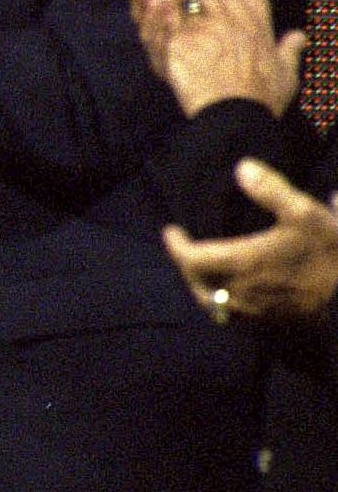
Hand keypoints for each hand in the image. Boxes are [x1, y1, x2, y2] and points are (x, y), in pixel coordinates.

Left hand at [122, 0, 302, 117]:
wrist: (237, 113)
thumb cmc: (262, 97)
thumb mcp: (286, 72)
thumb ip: (290, 50)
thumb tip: (300, 36)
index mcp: (256, 22)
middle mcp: (231, 18)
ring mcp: (205, 27)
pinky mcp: (180, 42)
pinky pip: (166, 17)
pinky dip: (158, 0)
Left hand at [164, 157, 337, 327]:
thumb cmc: (329, 254)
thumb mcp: (305, 214)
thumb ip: (272, 190)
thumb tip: (242, 167)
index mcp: (239, 263)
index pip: (189, 259)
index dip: (175, 246)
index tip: (170, 232)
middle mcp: (237, 291)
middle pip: (196, 282)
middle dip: (187, 266)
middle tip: (185, 248)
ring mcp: (250, 312)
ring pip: (211, 302)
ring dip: (201, 284)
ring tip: (202, 268)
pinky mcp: (266, 324)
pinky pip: (229, 315)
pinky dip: (220, 301)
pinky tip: (230, 291)